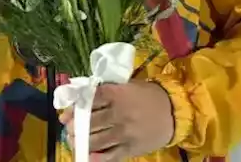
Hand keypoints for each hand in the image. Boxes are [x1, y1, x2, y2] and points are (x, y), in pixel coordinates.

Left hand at [59, 80, 174, 160]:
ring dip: (80, 142)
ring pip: (94, 140)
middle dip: (74, 127)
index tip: (65, 116)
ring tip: (75, 142)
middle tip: (69, 130)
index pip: (89, 100)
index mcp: (117, 94)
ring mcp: (124, 132)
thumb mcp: (128, 85)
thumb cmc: (149, 96)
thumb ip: (107, 90)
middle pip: (88, 122)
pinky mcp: (130, 148)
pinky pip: (108, 156)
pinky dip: (95, 158)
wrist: (174, 113)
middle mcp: (118, 113)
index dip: (74, 108)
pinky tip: (87, 156)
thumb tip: (81, 98)